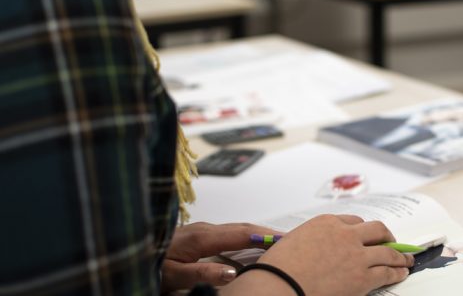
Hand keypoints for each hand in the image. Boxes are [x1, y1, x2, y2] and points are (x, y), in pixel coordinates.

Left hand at [161, 222, 281, 292]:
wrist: (129, 251)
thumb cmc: (149, 263)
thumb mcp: (173, 276)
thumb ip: (202, 274)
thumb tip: (232, 272)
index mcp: (202, 237)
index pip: (242, 234)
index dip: (265, 236)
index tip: (285, 239)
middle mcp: (205, 229)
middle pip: (243, 228)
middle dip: (267, 233)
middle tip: (290, 239)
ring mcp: (202, 230)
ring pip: (237, 229)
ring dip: (257, 234)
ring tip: (276, 241)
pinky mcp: (198, 235)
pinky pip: (229, 233)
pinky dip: (245, 236)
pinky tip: (250, 244)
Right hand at [223, 215, 413, 295]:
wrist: (281, 284)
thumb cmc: (280, 266)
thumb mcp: (295, 240)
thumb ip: (313, 239)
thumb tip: (319, 247)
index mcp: (327, 223)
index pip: (353, 221)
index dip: (362, 230)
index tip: (366, 235)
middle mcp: (345, 235)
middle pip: (376, 229)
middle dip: (386, 236)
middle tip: (391, 240)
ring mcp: (357, 256)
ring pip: (387, 251)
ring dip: (399, 255)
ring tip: (406, 258)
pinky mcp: (362, 277)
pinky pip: (387, 272)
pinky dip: (397, 272)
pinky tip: (401, 273)